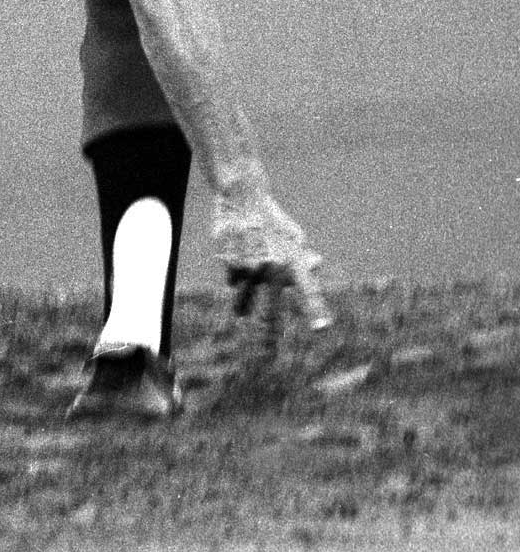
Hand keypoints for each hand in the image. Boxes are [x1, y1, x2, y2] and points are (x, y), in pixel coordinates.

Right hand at [212, 187, 332, 330]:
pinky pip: (233, 279)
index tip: (321, 329)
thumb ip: (303, 256)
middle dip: (268, 337)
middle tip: (267, 358)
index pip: (306, 289)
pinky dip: (235, 273)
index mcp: (292, 260)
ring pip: (243, 300)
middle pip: (270, 309)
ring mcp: (250, 267)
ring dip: (242, 310)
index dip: (314, 309)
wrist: (243, 193)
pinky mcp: (230, 263)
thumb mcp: (293, 234)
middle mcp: (272, 267)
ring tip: (240, 316)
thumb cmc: (271, 216)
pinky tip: (236, 255)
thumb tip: (316, 266)